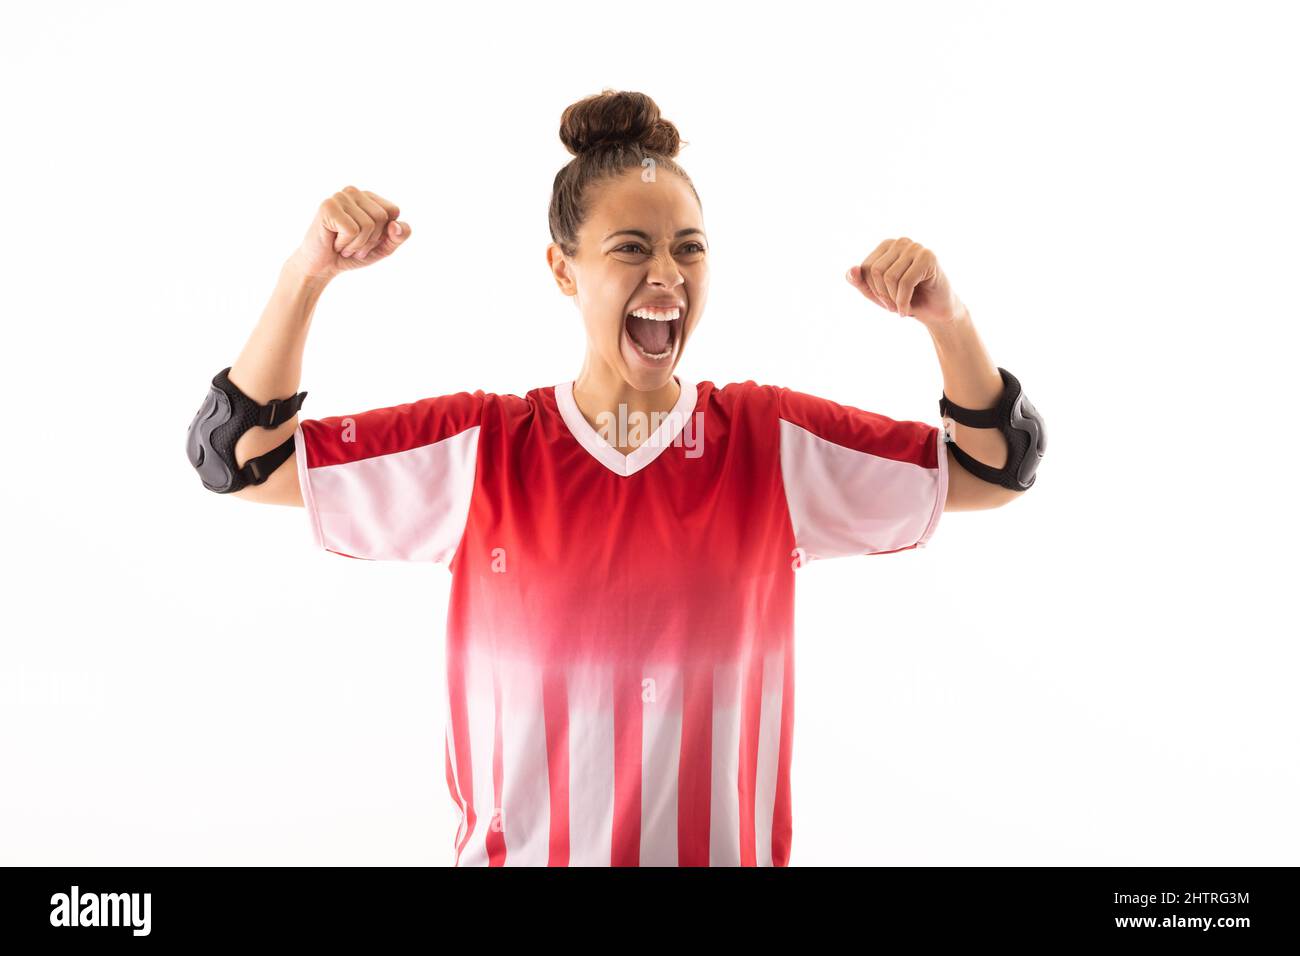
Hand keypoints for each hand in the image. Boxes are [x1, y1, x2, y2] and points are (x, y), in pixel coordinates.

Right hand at [286, 186, 410, 281]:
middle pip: (382, 217)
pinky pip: (352, 230)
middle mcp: (353, 192)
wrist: (322, 267)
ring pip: (368, 224)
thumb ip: (399, 236)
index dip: (384, 232)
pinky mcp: (328, 207)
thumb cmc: (352, 254)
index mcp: (368, 197)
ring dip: (357, 244)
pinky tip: (334, 243)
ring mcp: (339, 197)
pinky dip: (346, 244)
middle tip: (353, 244)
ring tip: (343, 244)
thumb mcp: (383, 247)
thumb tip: (396, 225)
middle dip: (370, 240)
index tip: (368, 239)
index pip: (393, 210)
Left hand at [846, 237, 964, 328]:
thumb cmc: (906, 300)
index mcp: (887, 246)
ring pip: (889, 277)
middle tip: (892, 307)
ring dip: (893, 299)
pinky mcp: (929, 258)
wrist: (935, 312)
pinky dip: (903, 302)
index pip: (865, 267)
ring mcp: (916, 247)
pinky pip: (906, 282)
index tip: (884, 301)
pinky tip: (906, 310)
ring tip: (901, 307)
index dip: (871, 289)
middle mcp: (901, 242)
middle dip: (882, 295)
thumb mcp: (877, 293)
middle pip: (876, 271)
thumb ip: (860, 282)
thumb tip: (851, 270)